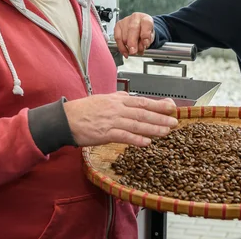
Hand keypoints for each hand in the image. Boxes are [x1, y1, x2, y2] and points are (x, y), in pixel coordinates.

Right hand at [63, 92, 177, 146]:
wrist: (65, 119)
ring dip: (153, 128)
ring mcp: (111, 121)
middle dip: (160, 117)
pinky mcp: (105, 133)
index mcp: (117, 100)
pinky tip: (147, 142)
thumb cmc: (83, 110)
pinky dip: (136, 139)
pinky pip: (124, 136)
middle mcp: (117, 109)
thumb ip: (118, 98)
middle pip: (143, 112)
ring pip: (137, 124)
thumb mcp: (103, 99)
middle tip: (174, 121)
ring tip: (166, 131)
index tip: (171, 107)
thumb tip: (131, 97)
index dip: (158, 105)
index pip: (142, 101)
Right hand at [114, 12, 154, 57]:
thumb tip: (140, 47)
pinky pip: (117, 38)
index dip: (145, 35)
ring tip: (134, 51)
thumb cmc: (145, 32)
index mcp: (145, 18)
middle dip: (132, 42)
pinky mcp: (118, 26)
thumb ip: (147, 41)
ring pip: (124, 35)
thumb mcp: (150, 37)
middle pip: (132, 29)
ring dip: (128, 46)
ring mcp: (125, 21)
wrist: (140, 29)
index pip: (146, 24)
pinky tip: (125, 52)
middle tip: (133, 51)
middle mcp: (135, 18)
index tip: (145, 44)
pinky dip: (121, 47)